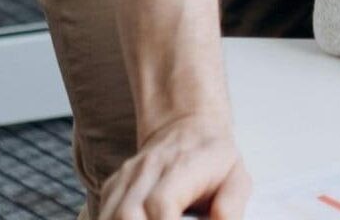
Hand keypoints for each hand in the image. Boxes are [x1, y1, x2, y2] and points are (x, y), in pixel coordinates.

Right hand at [98, 112, 249, 219]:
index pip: (161, 203)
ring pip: (110, 216)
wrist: (189, 128)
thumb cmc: (214, 160)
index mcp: (183, 165)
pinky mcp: (111, 188)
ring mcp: (126, 177)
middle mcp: (149, 168)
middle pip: (127, 215)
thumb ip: (230, 206)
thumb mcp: (236, 178)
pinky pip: (103, 215)